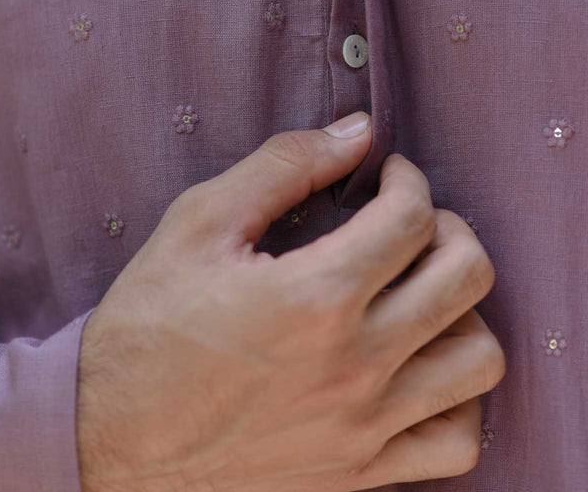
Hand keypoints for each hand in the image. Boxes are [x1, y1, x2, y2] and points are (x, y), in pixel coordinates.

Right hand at [76, 112, 504, 491]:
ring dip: (463, 312)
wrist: (107, 444)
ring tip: (421, 295)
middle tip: (412, 224)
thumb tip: (359, 131)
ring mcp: (366, 428)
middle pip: (468, 275)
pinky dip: (458, 399)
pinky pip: (459, 443)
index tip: (387, 176)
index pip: (414, 215)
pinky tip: (419, 368)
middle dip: (450, 228)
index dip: (408, 178)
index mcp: (317, 295)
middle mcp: (356, 364)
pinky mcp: (362, 475)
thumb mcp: (200, 222)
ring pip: (480, 358)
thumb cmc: (148, 326)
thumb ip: (285, 165)